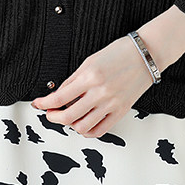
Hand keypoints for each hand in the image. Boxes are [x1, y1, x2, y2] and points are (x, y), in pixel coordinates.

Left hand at [31, 35, 156, 137]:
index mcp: (90, 77)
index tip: (38, 104)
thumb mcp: (90, 61)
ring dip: (70, 125)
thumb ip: (74, 80)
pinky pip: (100, 130)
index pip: (59, 98)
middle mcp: (100, 93)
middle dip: (53, 117)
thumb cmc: (120, 53)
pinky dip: (87, 131)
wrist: (146, 54)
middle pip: (68, 116)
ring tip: (67, 118)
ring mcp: (111, 104)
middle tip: (49, 113)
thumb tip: (59, 95)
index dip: (44, 104)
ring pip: (82, 127)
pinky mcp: (121, 111)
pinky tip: (82, 125)